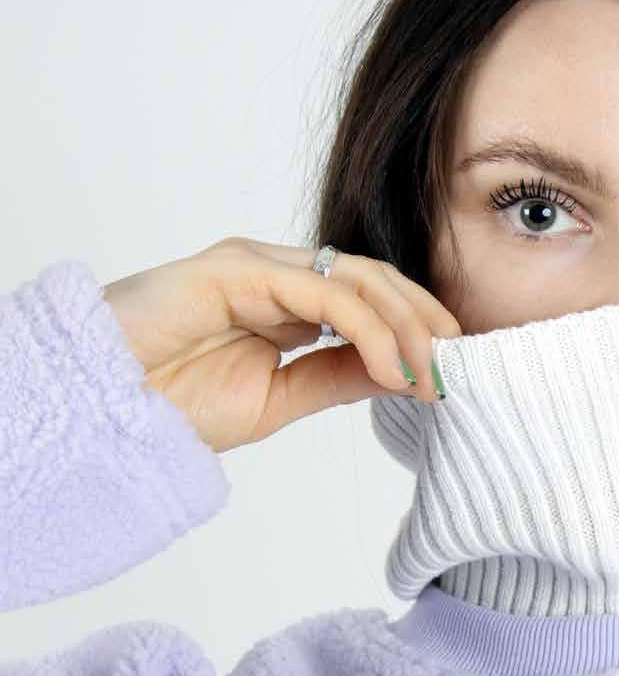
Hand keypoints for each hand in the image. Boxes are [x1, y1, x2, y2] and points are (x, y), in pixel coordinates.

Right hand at [100, 237, 462, 454]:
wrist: (105, 410)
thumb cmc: (172, 405)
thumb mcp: (278, 400)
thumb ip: (336, 378)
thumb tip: (402, 375)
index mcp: (286, 303)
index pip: (372, 298)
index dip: (417, 329)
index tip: (451, 374)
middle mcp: (277, 275)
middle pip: (376, 279)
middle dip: (425, 322)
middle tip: (457, 369)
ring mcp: (258, 265)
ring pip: (359, 277)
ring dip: (406, 326)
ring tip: (429, 375)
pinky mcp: (239, 268)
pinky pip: (324, 291)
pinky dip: (369, 328)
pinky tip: (391, 369)